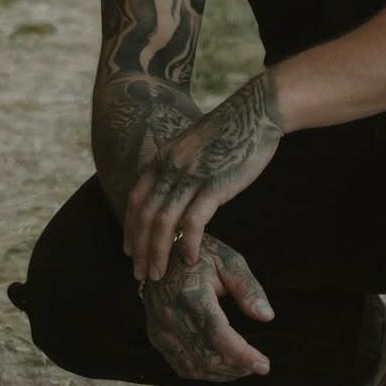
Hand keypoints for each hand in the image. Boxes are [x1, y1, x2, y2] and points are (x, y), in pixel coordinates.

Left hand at [124, 70, 285, 281]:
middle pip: (145, 215)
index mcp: (164, 157)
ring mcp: (191, 176)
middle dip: (139, 249)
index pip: (136, 199)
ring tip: (158, 274)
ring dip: (157, 253)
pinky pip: (193, 221)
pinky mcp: (214, 185)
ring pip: (163, 223)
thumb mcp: (194, 145)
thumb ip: (181, 166)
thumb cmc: (231, 130)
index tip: (129, 250)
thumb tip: (177, 190)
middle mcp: (171, 167)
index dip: (129, 227)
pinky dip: (187, 244)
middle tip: (140, 274)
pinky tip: (189, 260)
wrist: (256, 111)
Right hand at [142, 232, 274, 381]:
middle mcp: (171, 314)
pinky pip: (179, 364)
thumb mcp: (228, 260)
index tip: (264, 366)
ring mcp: (160, 327)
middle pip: (206, 356)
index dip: (242, 354)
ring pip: (192, 366)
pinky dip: (202, 372)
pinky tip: (220, 367)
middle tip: (258, 365)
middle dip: (236, 367)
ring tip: (243, 368)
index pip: (218, 335)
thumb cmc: (200, 254)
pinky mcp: (156, 335)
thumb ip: (247, 288)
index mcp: (191, 294)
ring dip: (221, 374)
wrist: (161, 249)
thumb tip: (267, 316)